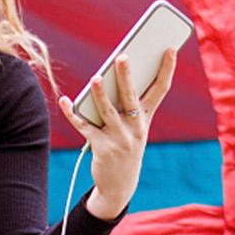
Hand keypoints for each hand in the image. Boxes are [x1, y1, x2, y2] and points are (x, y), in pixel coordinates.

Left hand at [56, 47, 176, 217]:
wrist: (119, 185)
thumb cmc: (125, 146)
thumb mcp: (132, 127)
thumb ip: (124, 103)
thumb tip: (106, 75)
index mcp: (146, 118)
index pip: (160, 89)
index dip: (167, 68)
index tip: (170, 48)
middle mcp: (136, 127)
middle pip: (131, 96)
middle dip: (126, 76)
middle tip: (122, 57)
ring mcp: (119, 138)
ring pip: (107, 111)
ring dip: (100, 94)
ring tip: (96, 78)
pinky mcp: (101, 148)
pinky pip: (84, 126)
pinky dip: (72, 113)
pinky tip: (64, 100)